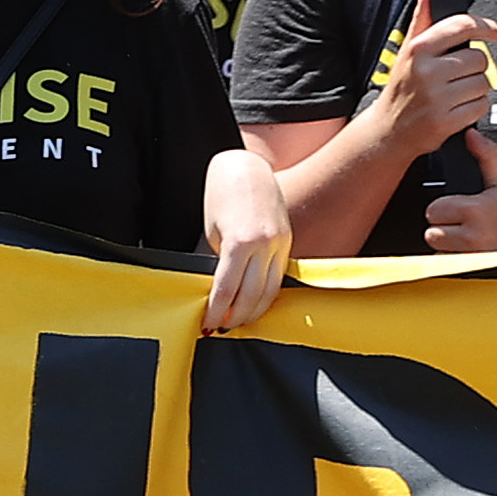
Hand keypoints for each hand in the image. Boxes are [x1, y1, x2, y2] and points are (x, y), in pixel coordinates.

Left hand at [200, 147, 291, 329]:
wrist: (245, 168)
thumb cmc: (221, 196)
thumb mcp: (213, 231)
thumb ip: (220, 260)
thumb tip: (220, 291)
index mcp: (240, 241)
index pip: (227, 288)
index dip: (217, 310)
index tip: (208, 323)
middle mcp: (265, 244)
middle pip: (252, 295)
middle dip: (236, 316)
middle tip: (222, 328)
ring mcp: (280, 243)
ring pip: (270, 290)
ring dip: (255, 310)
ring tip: (239, 322)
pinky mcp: (288, 242)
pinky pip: (279, 275)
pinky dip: (268, 293)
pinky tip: (257, 304)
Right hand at [368, 10, 496, 153]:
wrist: (387, 131)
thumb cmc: (401, 89)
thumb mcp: (406, 52)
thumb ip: (421, 20)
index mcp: (418, 49)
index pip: (462, 26)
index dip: (486, 27)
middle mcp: (426, 71)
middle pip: (479, 59)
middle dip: (474, 69)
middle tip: (455, 78)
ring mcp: (436, 97)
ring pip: (483, 84)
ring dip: (475, 91)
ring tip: (453, 96)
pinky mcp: (445, 121)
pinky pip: (481, 107)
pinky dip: (474, 110)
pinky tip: (456, 110)